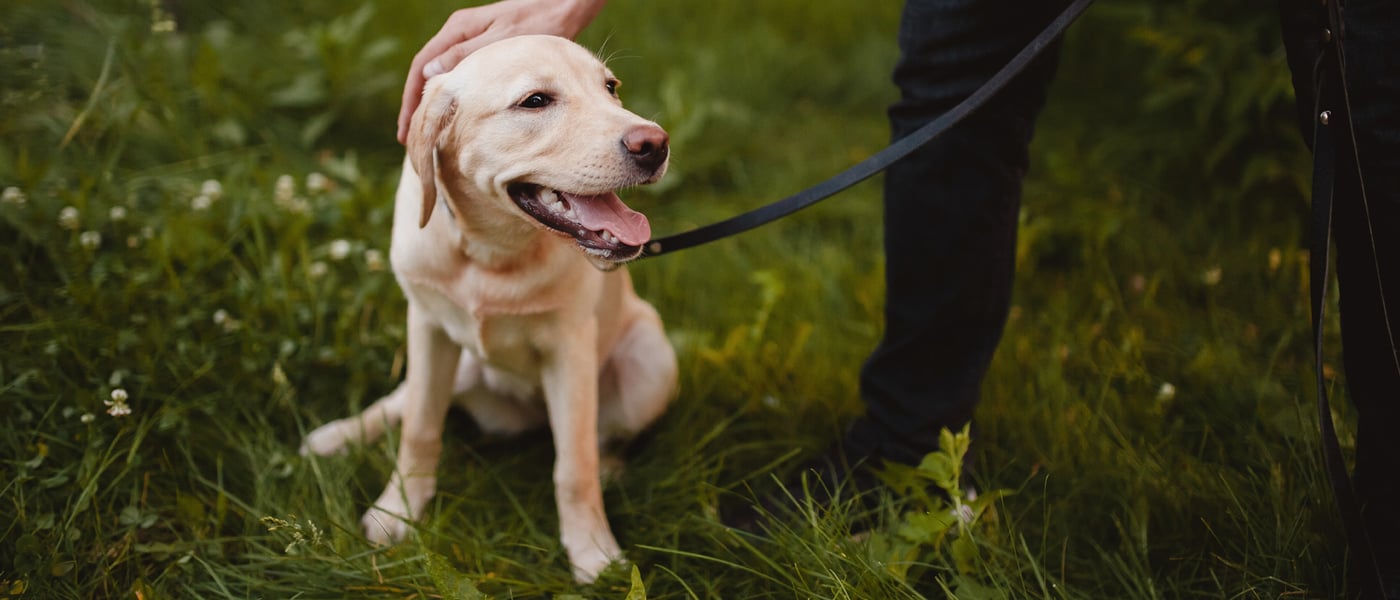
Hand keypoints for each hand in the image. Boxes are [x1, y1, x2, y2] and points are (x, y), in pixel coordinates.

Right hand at [396, 0, 607, 143]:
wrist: (564, 6)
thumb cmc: (537, 21)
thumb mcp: (502, 40)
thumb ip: (467, 55)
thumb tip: (431, 74)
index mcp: (458, 29)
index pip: (422, 68)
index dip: (411, 101)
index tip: (407, 130)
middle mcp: (459, 33)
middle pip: (428, 74)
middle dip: (418, 107)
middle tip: (410, 140)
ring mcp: (472, 39)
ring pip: (445, 76)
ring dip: (435, 104)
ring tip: (429, 134)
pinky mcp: (487, 47)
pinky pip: (462, 75)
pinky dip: (454, 97)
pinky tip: (457, 116)